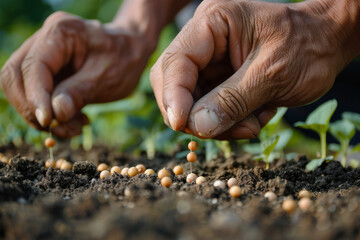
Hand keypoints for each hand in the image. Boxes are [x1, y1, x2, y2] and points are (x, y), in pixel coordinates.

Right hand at [0, 11, 153, 137]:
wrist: (131, 52)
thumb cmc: (124, 59)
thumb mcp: (106, 77)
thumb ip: (79, 93)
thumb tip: (56, 114)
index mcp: (60, 32)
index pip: (33, 66)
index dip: (36, 97)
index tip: (48, 122)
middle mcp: (44, 40)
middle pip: (15, 76)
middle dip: (31, 108)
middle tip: (58, 129)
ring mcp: (43, 55)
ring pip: (21, 88)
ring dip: (41, 116)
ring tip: (73, 128)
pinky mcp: (47, 72)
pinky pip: (36, 95)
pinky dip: (52, 114)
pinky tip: (75, 121)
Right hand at [150, 0, 359, 139]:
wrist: (326, 45)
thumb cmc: (308, 47)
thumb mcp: (273, 74)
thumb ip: (233, 100)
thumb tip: (197, 126)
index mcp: (214, 22)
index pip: (177, 60)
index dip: (173, 94)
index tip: (181, 124)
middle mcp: (205, 39)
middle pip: (174, 83)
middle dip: (195, 114)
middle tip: (224, 130)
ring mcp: (210, 61)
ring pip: (190, 102)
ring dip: (217, 123)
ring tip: (253, 123)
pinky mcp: (218, 79)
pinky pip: (208, 109)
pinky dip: (228, 122)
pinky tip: (255, 116)